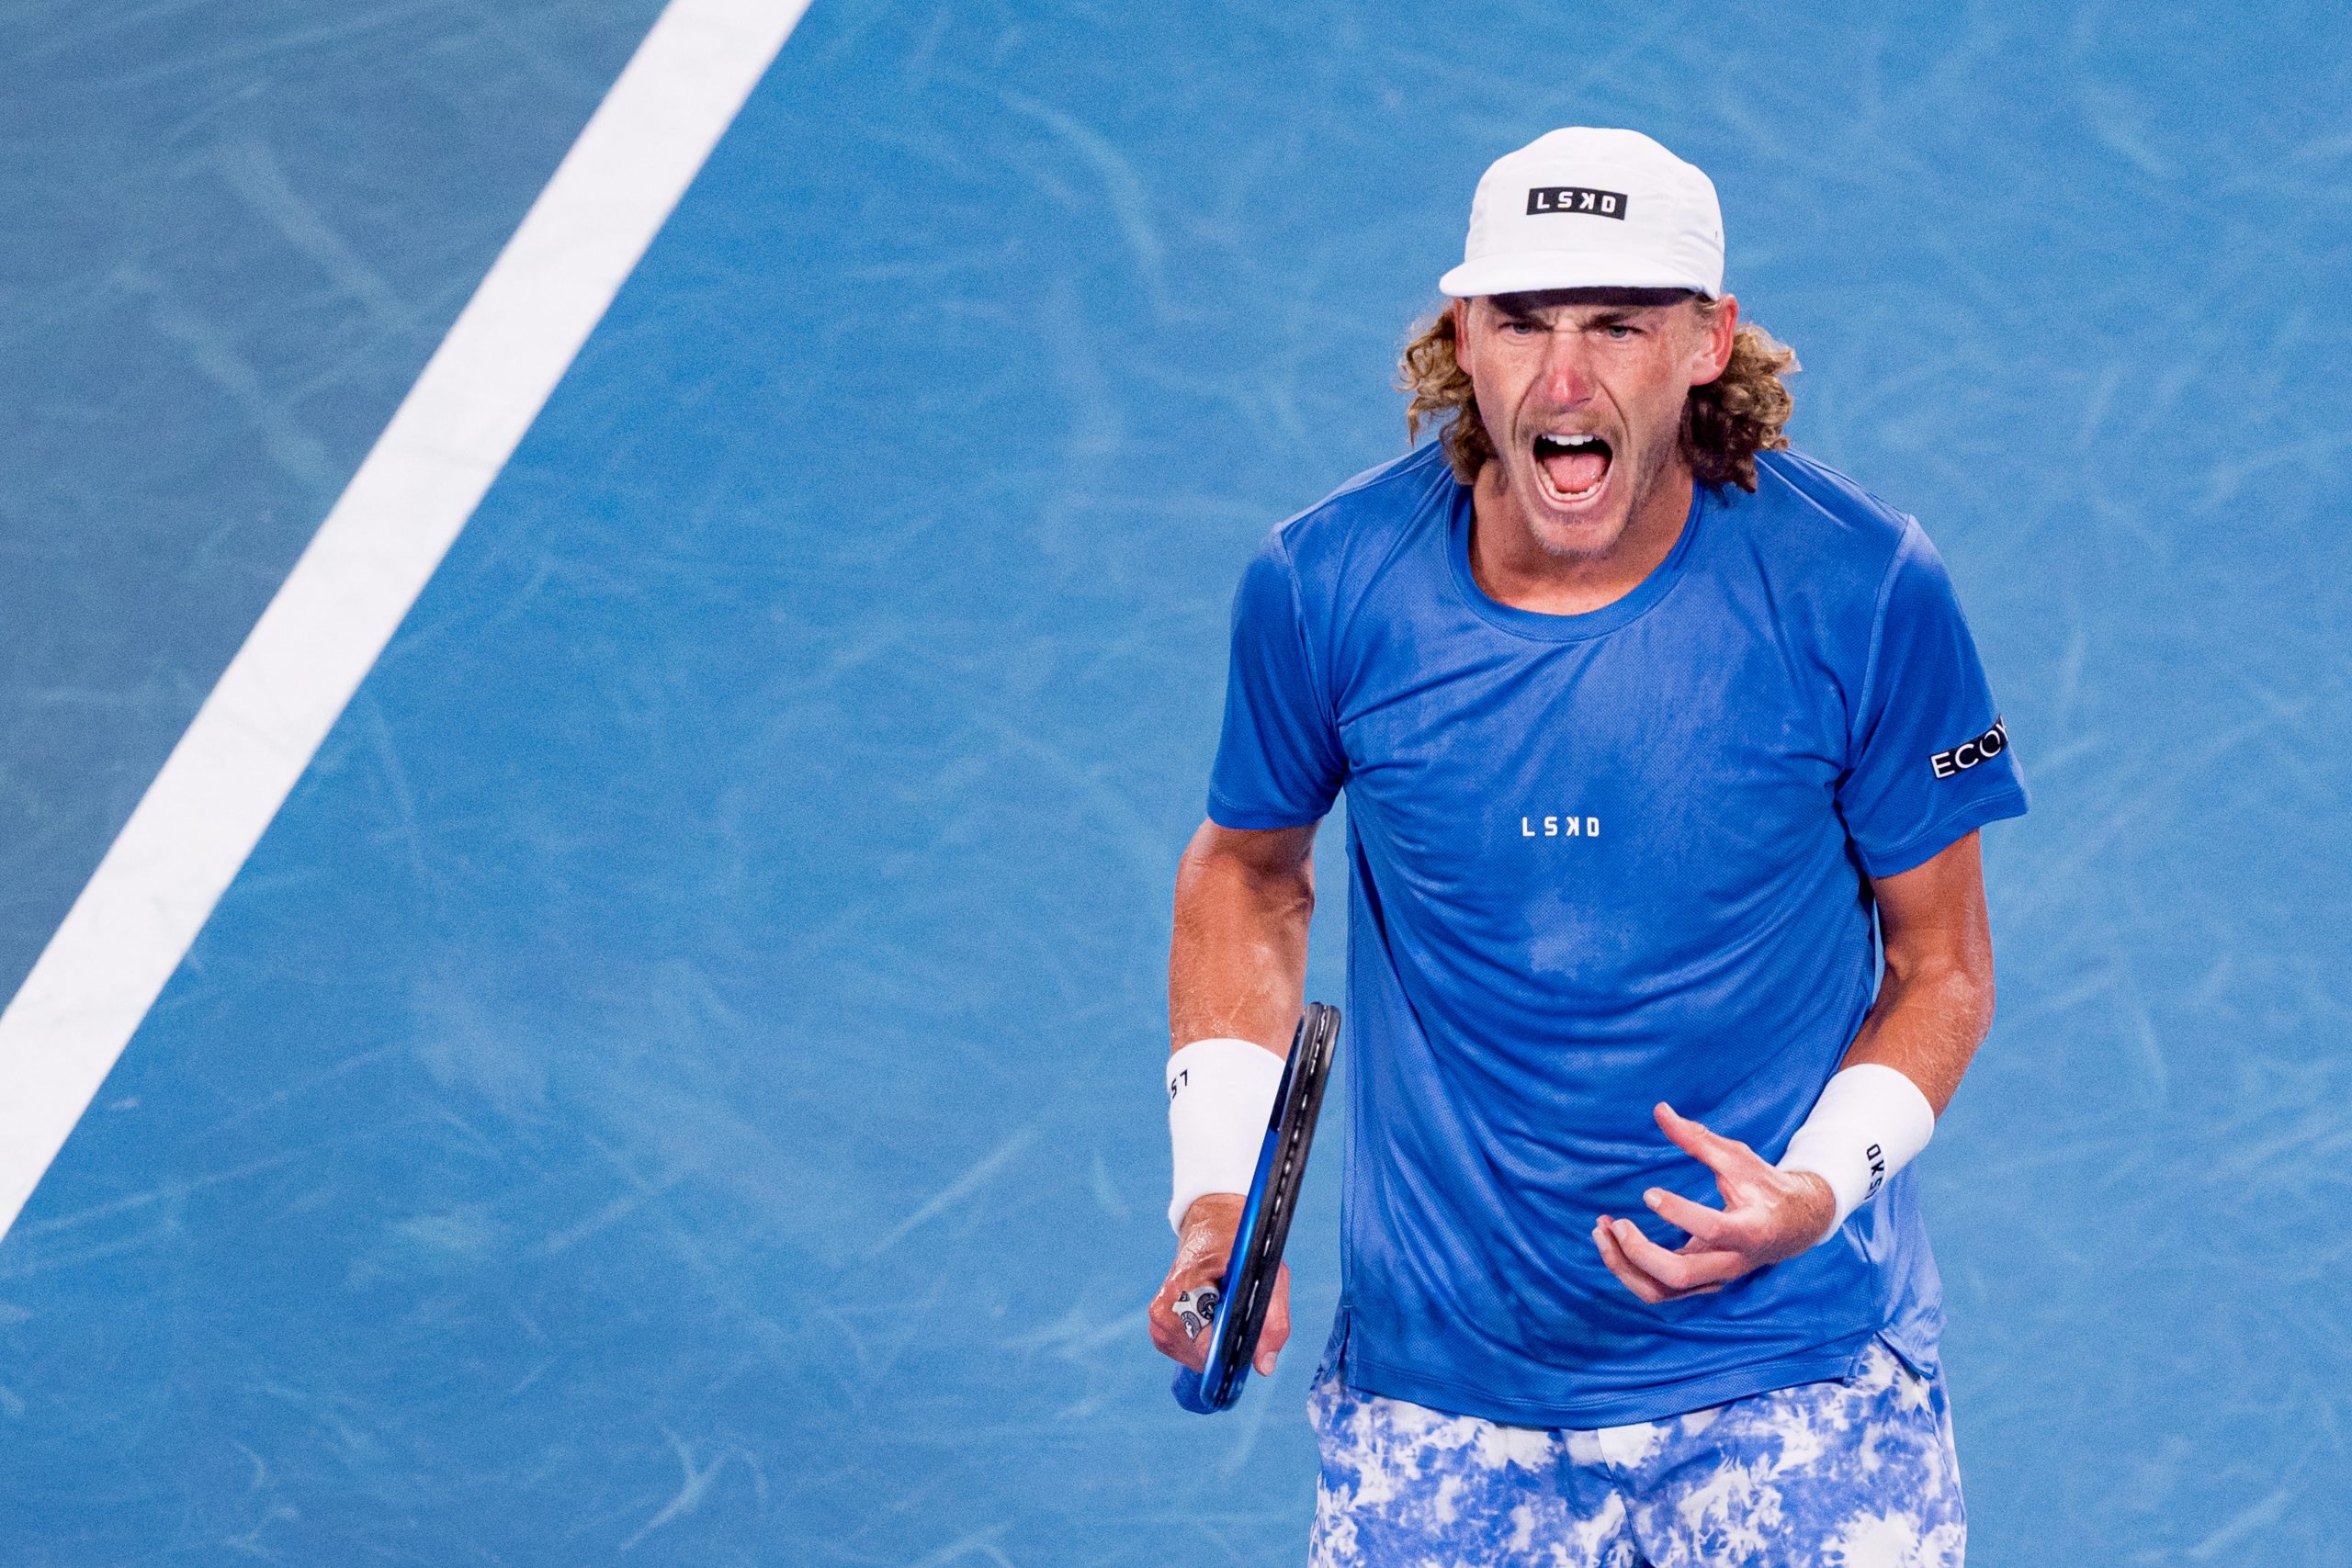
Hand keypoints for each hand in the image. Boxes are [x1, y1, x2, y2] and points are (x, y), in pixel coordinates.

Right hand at [1147, 1193, 1290, 1374]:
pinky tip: (1213, 1315)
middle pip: (1203, 1358)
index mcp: (1184, 1290)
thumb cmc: (1238, 1244)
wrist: (1210, 1225)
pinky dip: (1207, 1341)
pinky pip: (1190, 1352)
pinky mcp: (1159, 1327)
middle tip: (1241, 1316)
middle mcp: (1164, 1309)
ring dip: (1218, 1343)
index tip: (1249, 1356)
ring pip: (1197, 1359)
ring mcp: (1158, 1320)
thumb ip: (1271, 1318)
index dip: (1232, 1357)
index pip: (1207, 1347)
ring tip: (1225, 1310)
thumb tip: (1264, 1365)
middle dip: (1229, 1346)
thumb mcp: (1266, 1271)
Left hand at [1592, 1102, 1835, 1305]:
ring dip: (1624, 1267)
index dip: (1678, 1213)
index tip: (1648, 1191)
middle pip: (1679, 1276)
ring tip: (1601, 1230)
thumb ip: (1697, 1139)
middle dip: (1638, 1253)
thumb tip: (1659, 1110)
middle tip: (1615, 1223)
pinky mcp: (1699, 1282)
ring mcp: (1714, 1278)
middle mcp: (1731, 1262)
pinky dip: (1629, 1269)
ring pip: (1662, 1292)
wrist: (1793, 1227)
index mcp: (1750, 1229)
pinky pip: (1659, 1289)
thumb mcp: (1737, 1158)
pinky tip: (1612, 1239)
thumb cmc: (1765, 1187)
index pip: (1712, 1229)